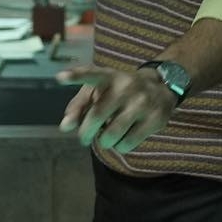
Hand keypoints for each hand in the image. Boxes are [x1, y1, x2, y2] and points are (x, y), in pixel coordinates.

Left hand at [56, 65, 175, 153]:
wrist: (160, 87)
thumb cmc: (120, 91)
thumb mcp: (99, 91)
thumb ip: (79, 106)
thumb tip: (65, 127)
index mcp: (109, 76)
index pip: (91, 74)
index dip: (76, 76)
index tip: (60, 77)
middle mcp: (125, 87)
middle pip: (97, 116)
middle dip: (86, 133)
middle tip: (84, 139)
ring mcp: (141, 103)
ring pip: (112, 135)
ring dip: (104, 142)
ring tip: (106, 138)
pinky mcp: (155, 119)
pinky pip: (127, 143)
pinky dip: (120, 147)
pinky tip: (122, 139)